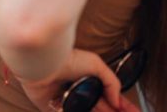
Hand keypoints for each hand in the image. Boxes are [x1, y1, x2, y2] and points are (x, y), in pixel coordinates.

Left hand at [17, 49, 138, 111]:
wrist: (43, 64)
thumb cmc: (68, 60)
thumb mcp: (96, 65)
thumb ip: (111, 82)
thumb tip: (117, 101)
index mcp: (89, 81)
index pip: (110, 98)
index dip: (123, 106)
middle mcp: (80, 92)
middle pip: (102, 109)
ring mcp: (68, 102)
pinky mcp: (54, 109)